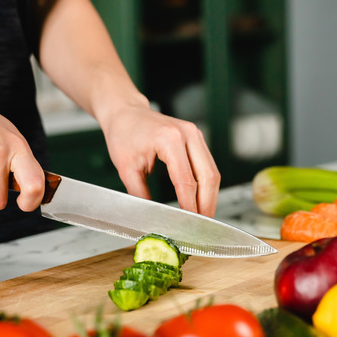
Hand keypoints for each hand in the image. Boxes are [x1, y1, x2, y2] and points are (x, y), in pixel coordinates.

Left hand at [100, 101, 220, 216]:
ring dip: (210, 196)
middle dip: (206, 204)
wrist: (126, 112)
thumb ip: (139, 194)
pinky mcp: (197, 138)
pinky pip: (208, 165)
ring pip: (212, 172)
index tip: (189, 223)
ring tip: (202, 216)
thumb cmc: (123, 134)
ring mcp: (195, 134)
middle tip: (201, 225)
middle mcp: (188, 134)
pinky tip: (201, 199)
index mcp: (169, 139)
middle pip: (208, 177)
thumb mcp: (126, 168)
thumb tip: (152, 217)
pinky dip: (206, 185)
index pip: (186, 180)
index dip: (190, 205)